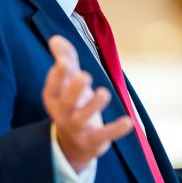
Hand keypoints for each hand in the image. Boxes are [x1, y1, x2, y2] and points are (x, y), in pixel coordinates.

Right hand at [42, 36, 132, 172]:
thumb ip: (65, 59)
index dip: (58, 75)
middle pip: (66, 102)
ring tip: (104, 93)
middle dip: (74, 89)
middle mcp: (62, 113)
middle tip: (85, 76)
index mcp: (54, 97)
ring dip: (93, 106)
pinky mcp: (92, 141)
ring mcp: (77, 128)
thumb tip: (55, 38)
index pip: (53, 86)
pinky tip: (128, 122)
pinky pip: (102, 136)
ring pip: (82, 118)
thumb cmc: (72, 103)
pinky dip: (115, 130)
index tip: (65, 62)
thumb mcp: (68, 82)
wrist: (74, 144)